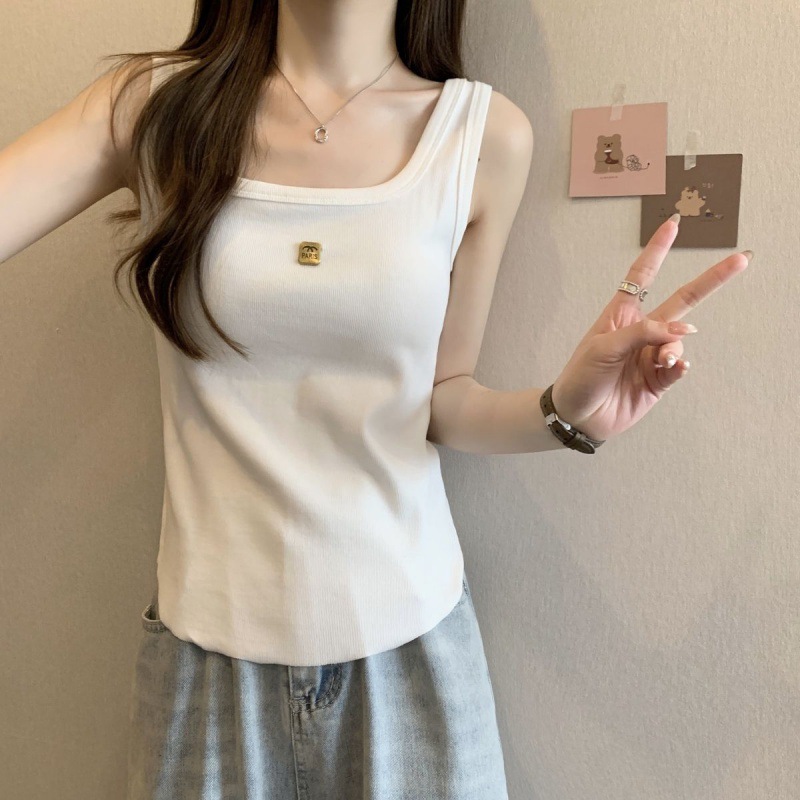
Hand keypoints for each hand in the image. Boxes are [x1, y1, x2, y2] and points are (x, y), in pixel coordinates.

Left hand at [550, 215, 750, 441]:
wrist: (578, 416)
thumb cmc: (581, 377)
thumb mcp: (603, 347)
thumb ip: (643, 333)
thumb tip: (685, 330)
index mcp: (621, 314)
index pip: (642, 275)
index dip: (658, 250)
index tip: (673, 225)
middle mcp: (641, 331)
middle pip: (683, 300)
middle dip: (712, 281)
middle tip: (741, 261)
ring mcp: (652, 354)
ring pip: (680, 340)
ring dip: (673, 347)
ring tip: (660, 362)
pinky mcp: (659, 380)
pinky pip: (679, 366)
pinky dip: (679, 366)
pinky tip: (673, 368)